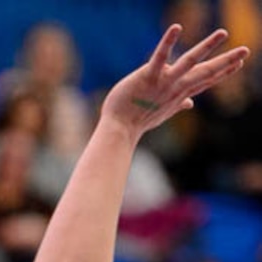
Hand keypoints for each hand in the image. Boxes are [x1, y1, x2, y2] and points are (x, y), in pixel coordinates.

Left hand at [101, 24, 247, 138]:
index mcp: (180, 93)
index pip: (205, 81)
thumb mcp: (162, 111)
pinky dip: (168, 42)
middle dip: (226, 62)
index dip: (223, 73)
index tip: (238, 63)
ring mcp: (164, 83)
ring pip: (189, 62)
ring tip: (222, 33)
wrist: (119, 130)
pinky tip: (177, 28)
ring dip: (206, 47)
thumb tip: (190, 103)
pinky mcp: (149, 76)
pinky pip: (160, 57)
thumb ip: (178, 103)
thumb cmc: (138, 118)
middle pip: (205, 73)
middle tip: (246, 51)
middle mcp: (176, 88)